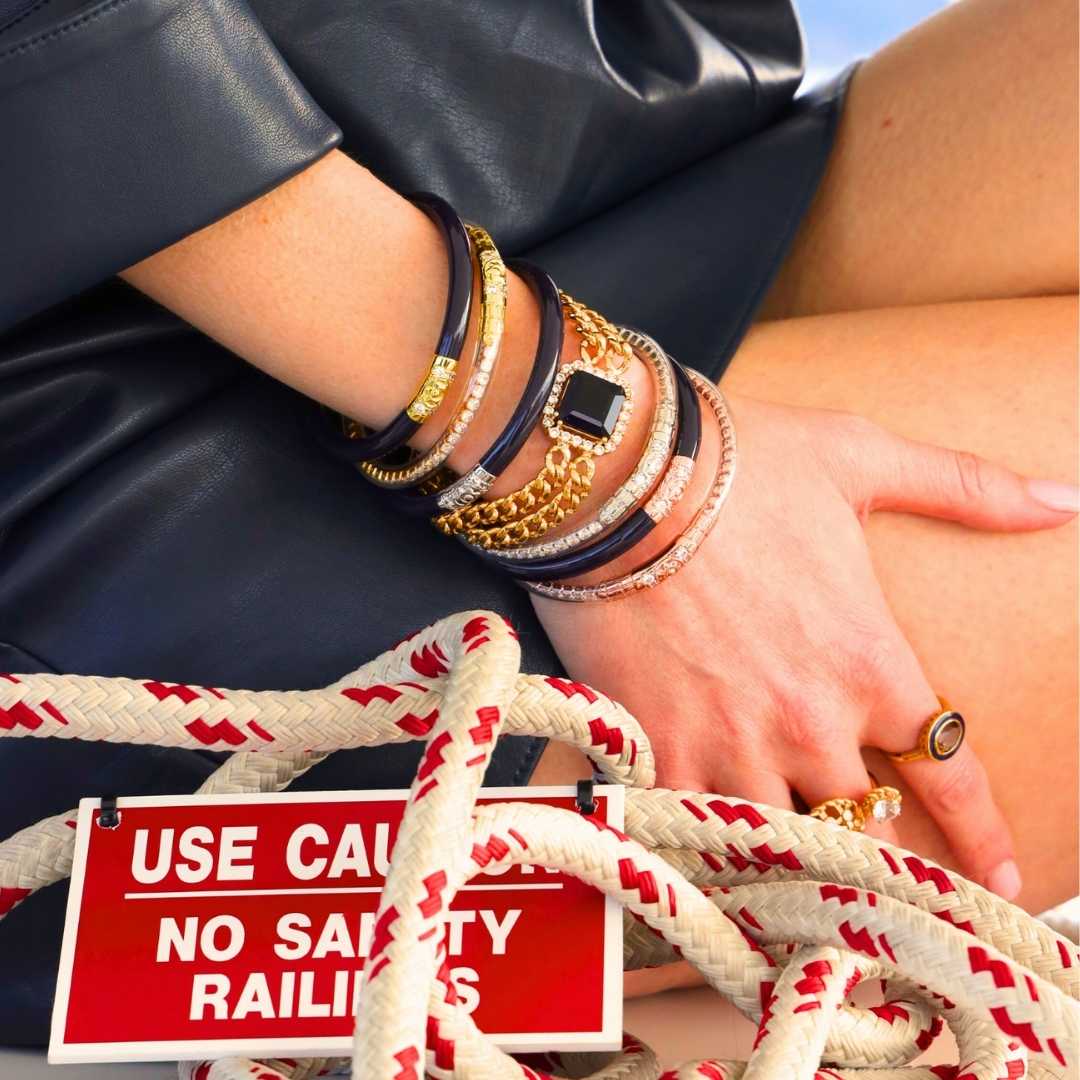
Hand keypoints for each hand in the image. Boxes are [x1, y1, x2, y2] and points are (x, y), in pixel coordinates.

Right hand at [533, 392, 1076, 898]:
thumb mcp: (860, 459)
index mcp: (869, 663)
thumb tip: (1062, 499)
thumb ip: (963, 487)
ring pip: (780, 842)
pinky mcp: (660, 748)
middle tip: (868, 863)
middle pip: (865, 825)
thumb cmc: (741, 464)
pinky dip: (702, 843)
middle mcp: (810, 722)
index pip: (949, 772)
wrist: (623, 481)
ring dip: (788, 853)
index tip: (1002, 874)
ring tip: (785, 871)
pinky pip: (693, 827)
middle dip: (873, 844)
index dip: (982, 834)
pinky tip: (702, 850)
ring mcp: (732, 742)